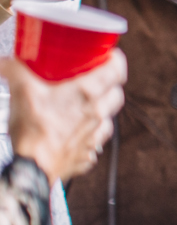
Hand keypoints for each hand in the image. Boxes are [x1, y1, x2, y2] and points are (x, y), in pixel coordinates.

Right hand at [3, 52, 125, 183]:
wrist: (32, 167)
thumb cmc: (33, 131)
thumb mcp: (22, 91)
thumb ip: (15, 70)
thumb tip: (7, 62)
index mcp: (87, 93)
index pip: (117, 70)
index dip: (116, 61)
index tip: (109, 56)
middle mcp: (97, 113)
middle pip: (116, 93)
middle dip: (110, 85)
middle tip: (97, 80)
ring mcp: (95, 134)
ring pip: (109, 117)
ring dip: (100, 110)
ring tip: (85, 106)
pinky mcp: (88, 152)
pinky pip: (97, 140)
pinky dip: (91, 134)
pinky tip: (78, 131)